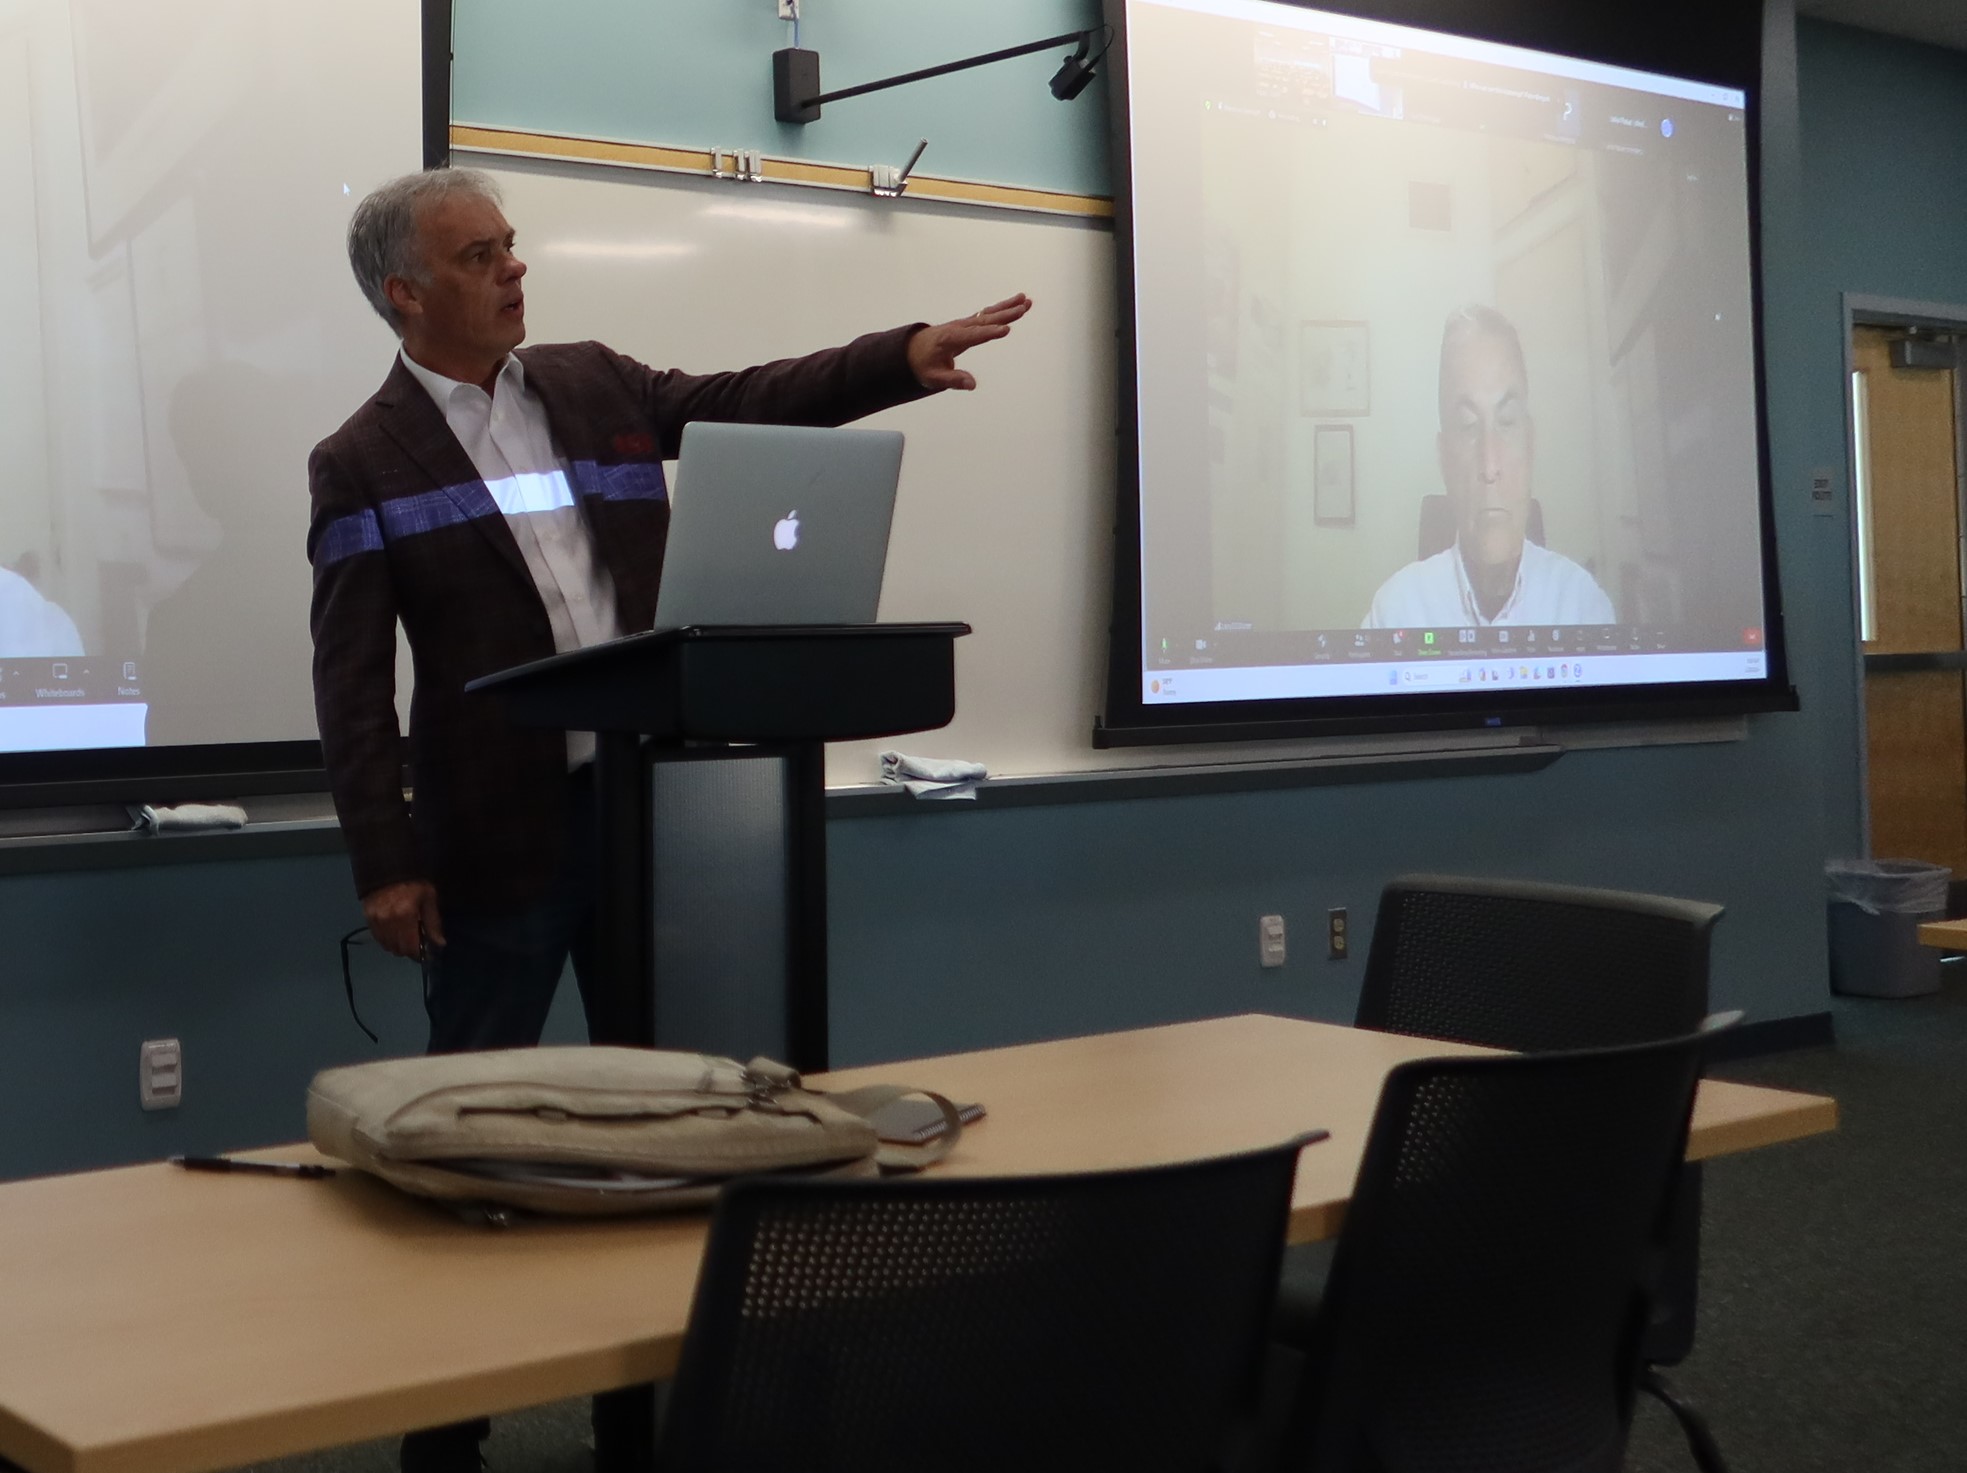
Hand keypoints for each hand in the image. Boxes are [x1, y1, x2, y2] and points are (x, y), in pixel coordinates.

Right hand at [362, 880, 444, 959]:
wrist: (389, 866)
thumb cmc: (414, 882)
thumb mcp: (429, 899)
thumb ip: (433, 923)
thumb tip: (439, 944)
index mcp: (404, 916)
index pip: (410, 947)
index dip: (419, 954)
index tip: (427, 953)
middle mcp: (387, 921)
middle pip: (397, 949)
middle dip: (409, 950)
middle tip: (417, 942)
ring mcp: (374, 920)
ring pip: (386, 945)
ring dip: (397, 945)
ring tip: (406, 935)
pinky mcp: (366, 917)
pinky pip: (377, 937)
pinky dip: (387, 939)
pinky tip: (395, 931)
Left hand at [907, 294, 1032, 390]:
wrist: (912, 349)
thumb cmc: (923, 365)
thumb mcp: (933, 378)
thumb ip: (953, 380)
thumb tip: (972, 384)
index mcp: (950, 339)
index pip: (973, 336)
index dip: (989, 333)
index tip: (1006, 330)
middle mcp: (959, 327)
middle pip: (985, 320)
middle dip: (1005, 314)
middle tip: (1023, 308)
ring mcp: (964, 324)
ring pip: (989, 314)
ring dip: (1008, 307)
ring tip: (1026, 301)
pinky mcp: (969, 324)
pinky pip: (988, 314)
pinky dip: (1003, 309)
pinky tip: (1018, 304)